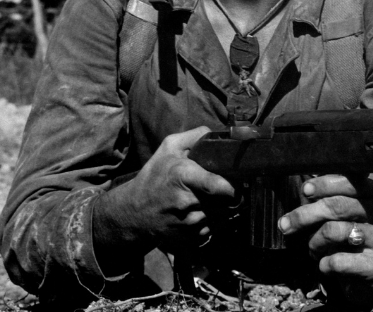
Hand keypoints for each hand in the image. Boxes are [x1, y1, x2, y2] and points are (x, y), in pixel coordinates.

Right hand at [94, 127, 235, 260]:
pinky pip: (215, 228)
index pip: (221, 186)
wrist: (134, 212)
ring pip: (224, 215)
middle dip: (229, 194)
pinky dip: (213, 221)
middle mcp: (189, 202)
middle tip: (222, 187)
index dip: (234, 185)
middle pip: (227, 201)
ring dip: (221, 208)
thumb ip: (195, 136)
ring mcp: (190, 224)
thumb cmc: (154, 177)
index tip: (238, 181)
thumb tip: (220, 134)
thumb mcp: (168, 148)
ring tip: (208, 199)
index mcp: (184, 176)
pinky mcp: (192, 239)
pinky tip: (201, 212)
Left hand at [278, 174, 372, 302]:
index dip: (324, 184)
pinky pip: (338, 261)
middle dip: (304, 215)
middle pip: (337, 206)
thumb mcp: (344, 212)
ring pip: (333, 231)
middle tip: (285, 225)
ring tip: (312, 249)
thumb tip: (305, 188)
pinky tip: (325, 265)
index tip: (305, 191)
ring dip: (314, 242)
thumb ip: (329, 196)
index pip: (350, 182)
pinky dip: (323, 264)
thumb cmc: (351, 236)